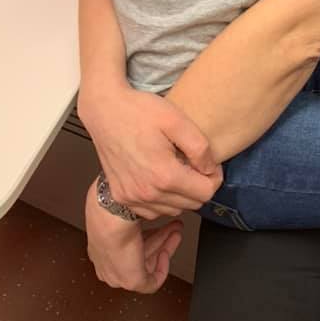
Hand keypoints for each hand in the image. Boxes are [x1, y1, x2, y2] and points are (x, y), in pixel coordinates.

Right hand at [78, 83, 222, 218]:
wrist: (105, 110)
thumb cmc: (139, 111)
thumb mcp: (177, 120)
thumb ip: (200, 148)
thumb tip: (209, 169)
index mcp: (164, 175)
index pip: (206, 193)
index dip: (214, 177)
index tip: (208, 162)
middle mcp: (147, 193)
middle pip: (192, 204)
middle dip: (199, 185)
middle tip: (193, 162)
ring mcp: (132, 198)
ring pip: (173, 209)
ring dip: (181, 194)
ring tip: (175, 167)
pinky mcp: (121, 196)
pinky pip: (153, 210)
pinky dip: (162, 198)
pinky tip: (159, 176)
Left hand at [85, 181, 182, 292]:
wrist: (111, 215)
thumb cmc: (109, 206)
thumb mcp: (119, 203)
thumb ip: (130, 205)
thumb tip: (143, 197)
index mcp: (100, 245)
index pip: (127, 245)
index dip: (148, 233)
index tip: (160, 222)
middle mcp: (108, 261)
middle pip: (140, 253)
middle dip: (160, 237)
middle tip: (174, 226)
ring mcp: (118, 273)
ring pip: (147, 264)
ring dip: (165, 245)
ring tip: (177, 230)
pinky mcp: (131, 280)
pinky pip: (152, 282)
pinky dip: (163, 267)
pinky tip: (168, 250)